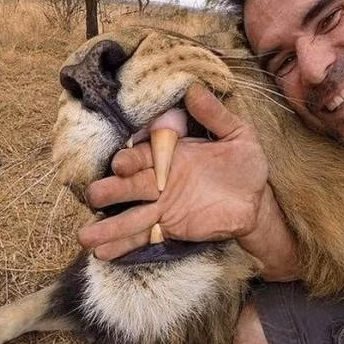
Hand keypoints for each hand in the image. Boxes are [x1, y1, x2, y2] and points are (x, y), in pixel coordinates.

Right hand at [78, 84, 268, 259]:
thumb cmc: (246, 165)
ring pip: (131, 214)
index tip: (120, 165)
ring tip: (86, 238)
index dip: (131, 160)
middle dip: (112, 190)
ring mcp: (164, 206)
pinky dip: (123, 245)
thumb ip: (215, 116)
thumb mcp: (238, 136)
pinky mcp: (170, 228)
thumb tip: (193, 88)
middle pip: (131, 185)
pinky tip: (102, 254)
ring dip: (109, 226)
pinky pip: (144, 236)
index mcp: (174, 155)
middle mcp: (162, 180)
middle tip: (95, 196)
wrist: (258, 202)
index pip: (145, 155)